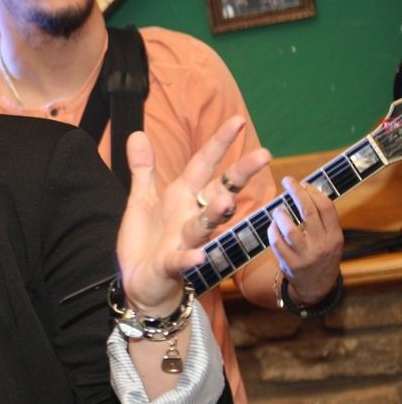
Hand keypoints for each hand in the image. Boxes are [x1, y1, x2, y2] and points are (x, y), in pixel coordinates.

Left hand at [118, 116, 271, 314]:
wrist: (141, 282)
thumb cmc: (148, 240)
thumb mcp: (142, 200)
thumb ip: (144, 169)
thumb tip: (138, 134)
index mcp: (182, 197)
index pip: (203, 165)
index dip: (218, 143)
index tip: (238, 120)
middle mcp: (189, 217)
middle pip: (218, 191)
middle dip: (239, 174)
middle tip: (264, 154)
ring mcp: (184, 241)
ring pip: (203, 225)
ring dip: (215, 213)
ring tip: (227, 200)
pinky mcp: (171, 264)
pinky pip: (182, 260)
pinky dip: (189, 258)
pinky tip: (198, 256)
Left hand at [269, 177, 342, 303]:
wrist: (317, 286)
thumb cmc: (321, 254)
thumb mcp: (330, 238)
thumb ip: (322, 219)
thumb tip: (306, 190)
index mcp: (335, 236)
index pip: (326, 207)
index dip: (313, 191)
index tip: (303, 182)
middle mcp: (322, 245)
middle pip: (308, 213)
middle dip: (297, 193)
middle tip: (287, 181)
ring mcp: (306, 256)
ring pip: (290, 229)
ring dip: (281, 215)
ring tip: (278, 209)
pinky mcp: (290, 264)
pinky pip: (277, 243)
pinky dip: (272, 231)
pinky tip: (272, 225)